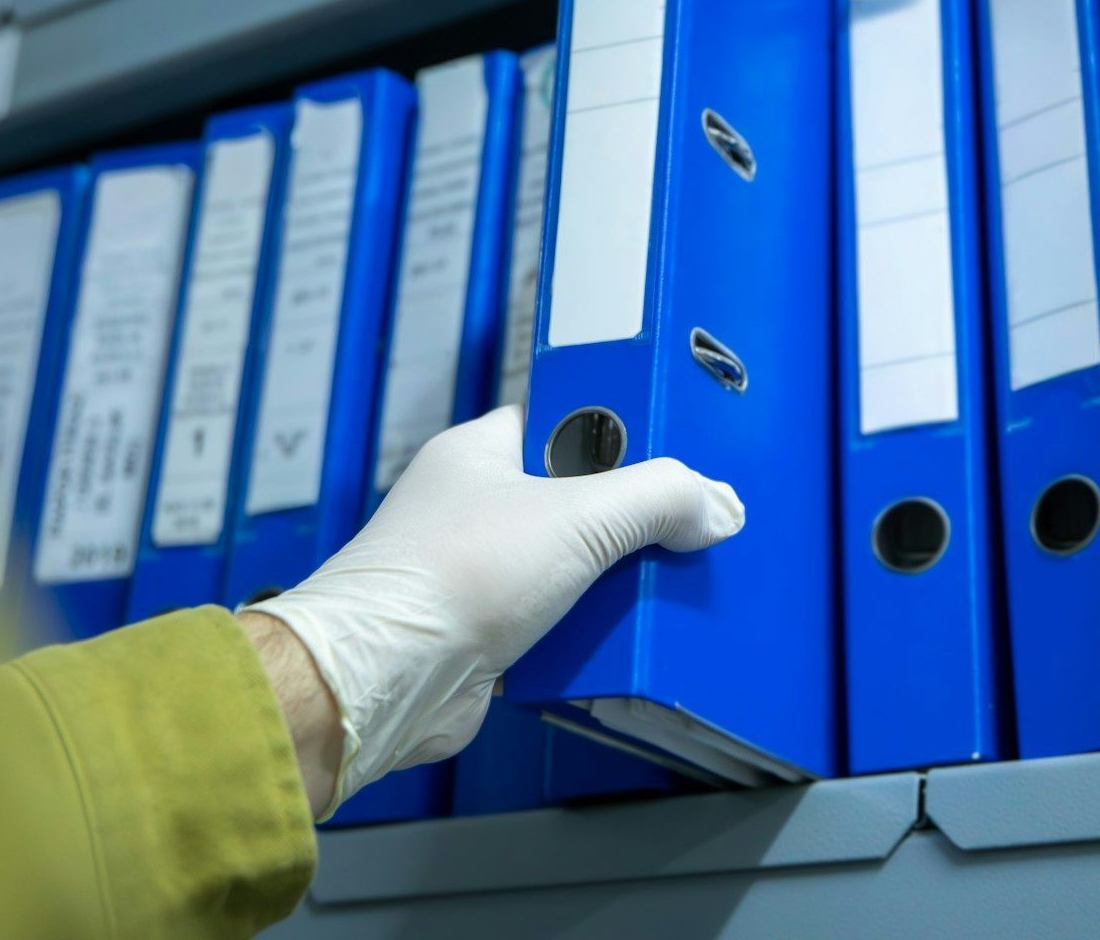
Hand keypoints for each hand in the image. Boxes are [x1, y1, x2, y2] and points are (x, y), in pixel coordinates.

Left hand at [243, 404, 744, 817]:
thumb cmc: (445, 578)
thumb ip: (658, 499)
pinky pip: (559, 625)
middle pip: (579, 498)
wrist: (383, 682)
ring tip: (667, 582)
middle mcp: (476, 508)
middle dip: (629, 517)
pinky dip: (591, 635)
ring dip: (613, 582)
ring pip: (572, 566)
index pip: (564, 418)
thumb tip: (716, 505)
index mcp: (482, 452)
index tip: (673, 439)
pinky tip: (627, 637)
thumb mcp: (577, 516)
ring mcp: (480, 573)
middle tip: (684, 522)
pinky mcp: (488, 636)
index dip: (620, 426)